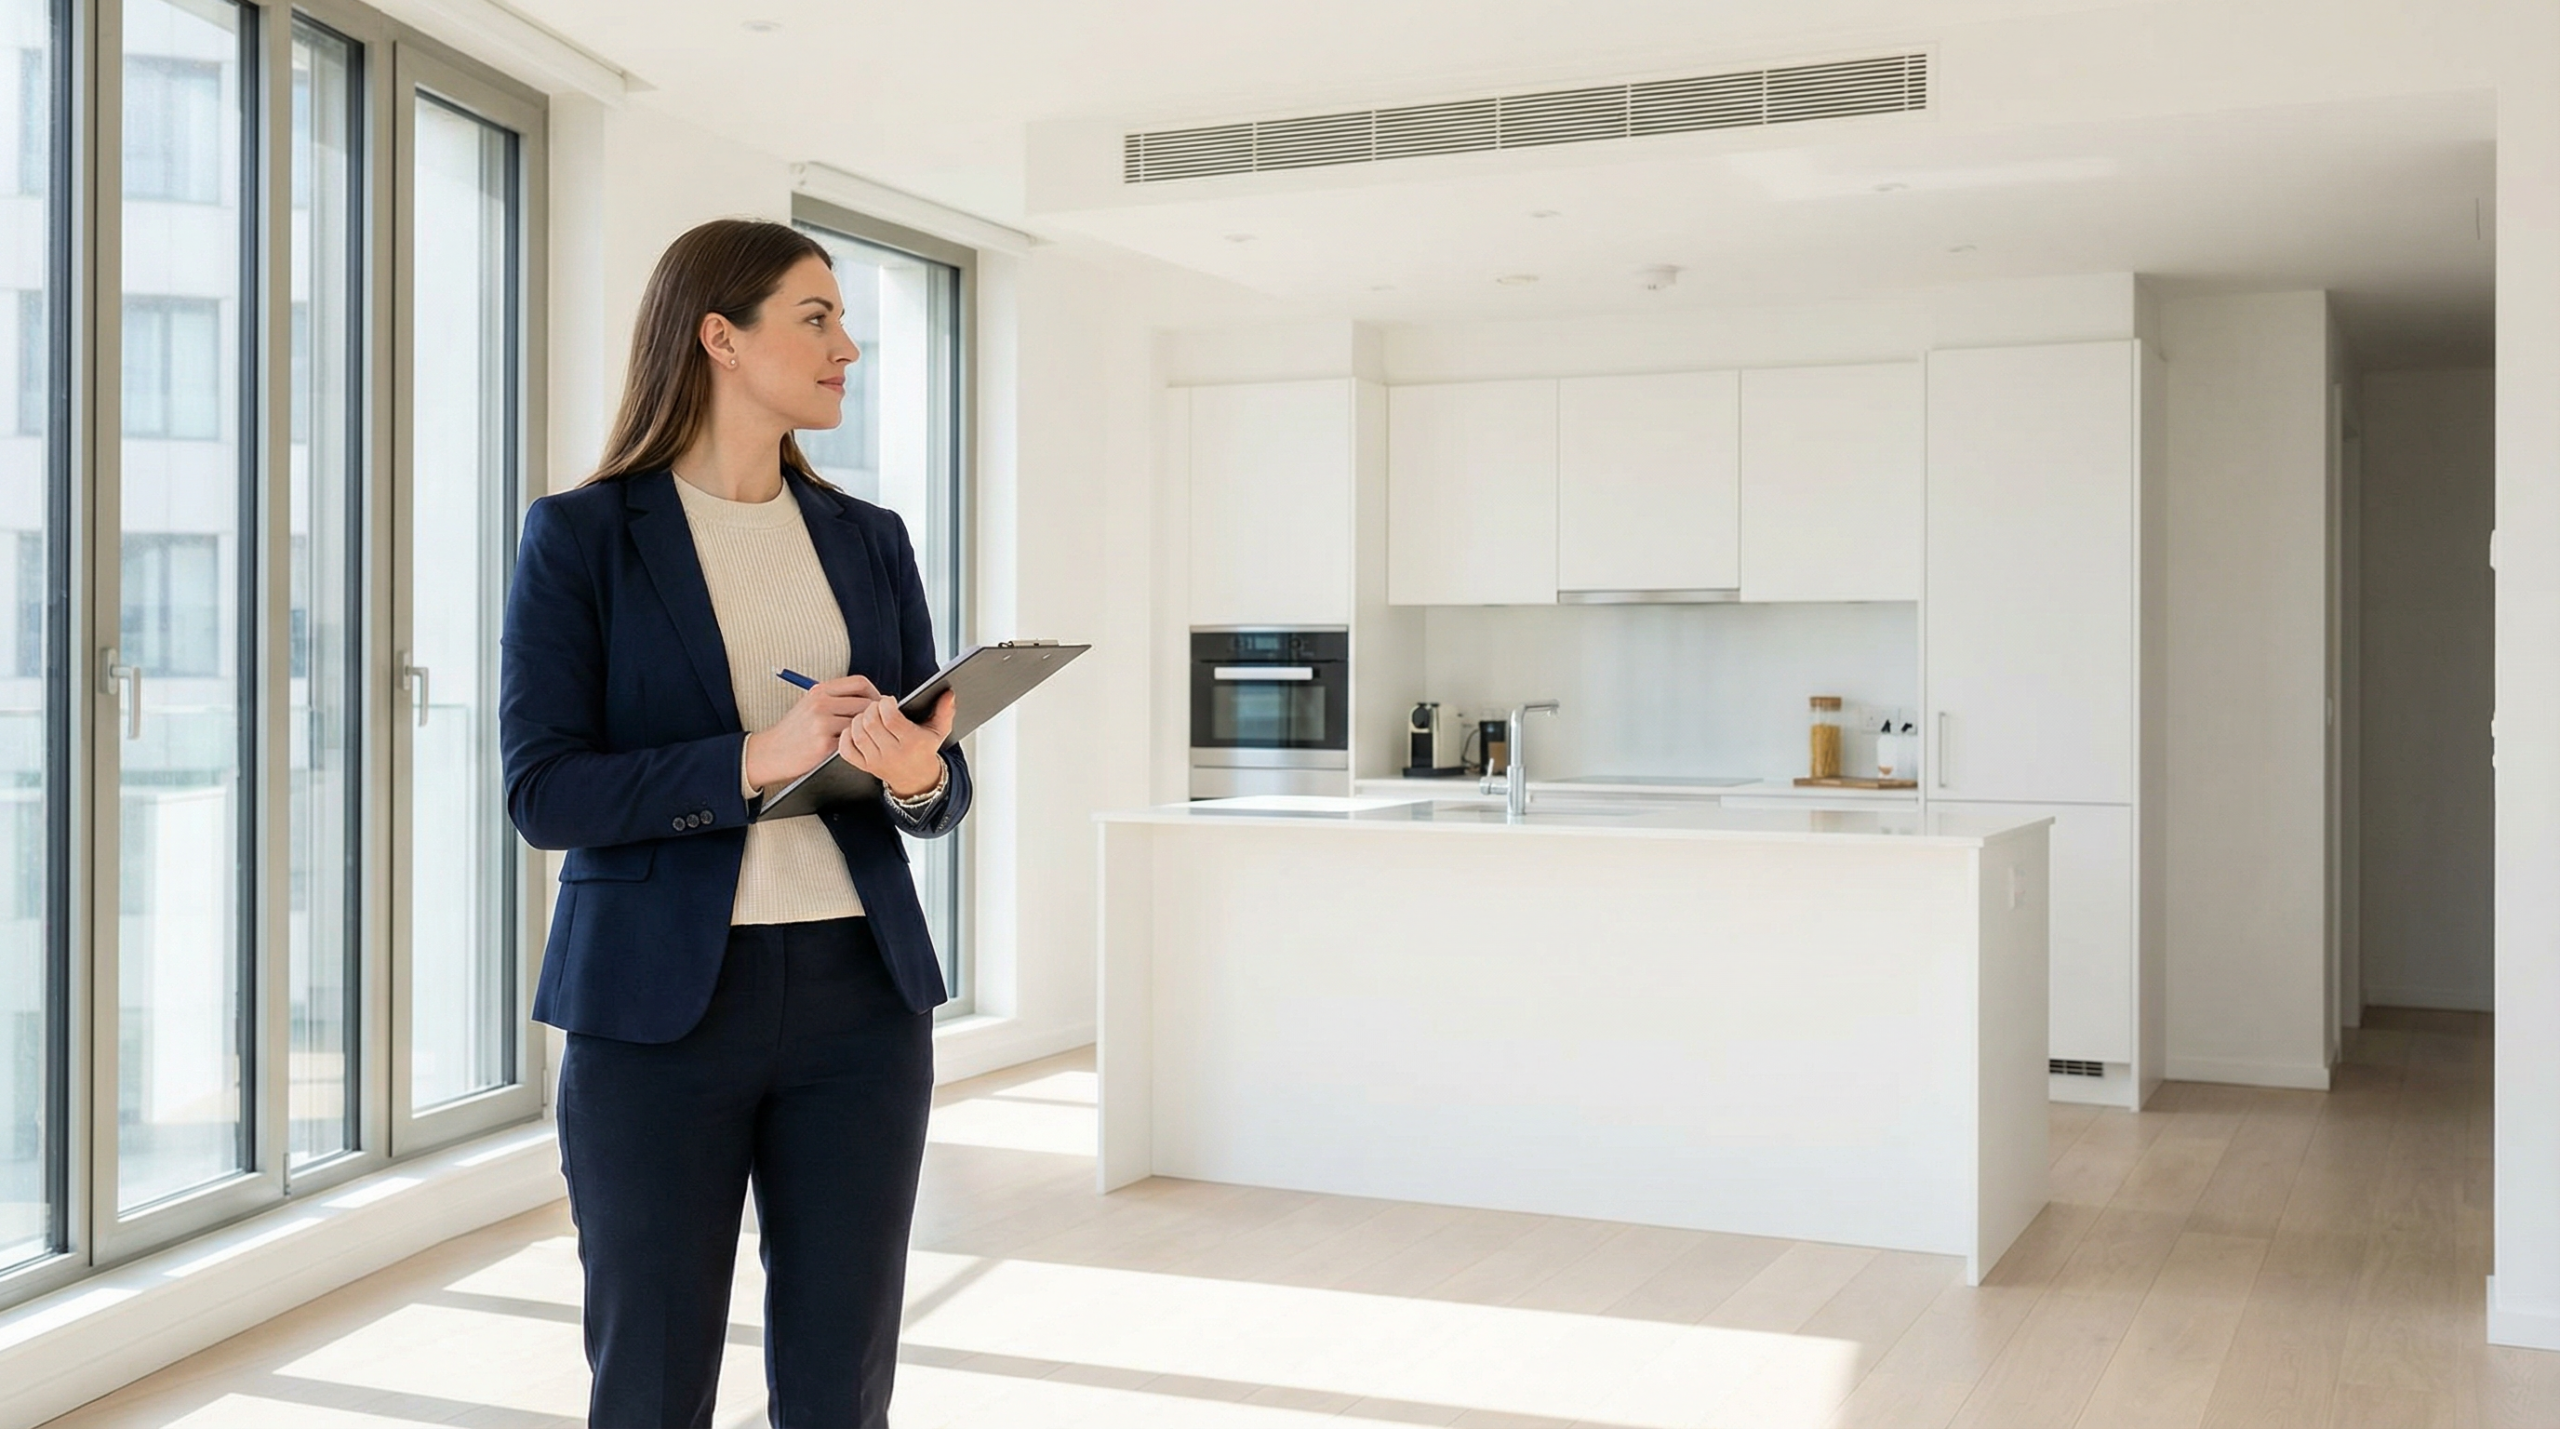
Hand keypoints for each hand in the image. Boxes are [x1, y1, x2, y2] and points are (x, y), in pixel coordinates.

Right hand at [744, 676, 880, 790]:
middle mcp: (821, 703)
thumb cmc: (794, 730)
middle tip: (879, 724)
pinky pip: (852, 741)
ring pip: (862, 723)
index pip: (859, 682)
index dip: (875, 693)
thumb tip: (869, 697)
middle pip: (866, 703)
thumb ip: (835, 698)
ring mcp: (822, 723)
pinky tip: (852, 748)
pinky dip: (856, 744)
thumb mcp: (810, 704)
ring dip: (867, 731)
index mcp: (820, 690)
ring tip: (865, 737)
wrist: (771, 752)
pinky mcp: (823, 743)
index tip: (879, 704)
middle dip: (876, 715)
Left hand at [840, 689, 955, 799]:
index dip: (885, 704)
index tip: (889, 701)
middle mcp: (893, 754)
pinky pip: (847, 750)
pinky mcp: (865, 766)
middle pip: (871, 723)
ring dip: (859, 719)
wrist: (916, 779)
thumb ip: (945, 711)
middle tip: (877, 706)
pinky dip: (846, 736)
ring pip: (858, 734)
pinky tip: (854, 729)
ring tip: (868, 715)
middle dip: (871, 708)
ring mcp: (877, 762)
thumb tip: (948, 694)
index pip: (890, 718)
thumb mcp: (939, 731)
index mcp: (912, 743)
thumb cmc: (924, 750)